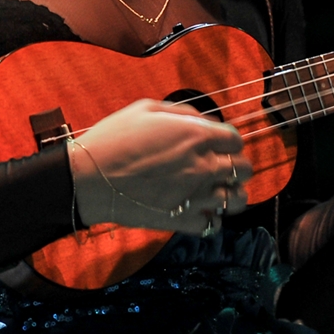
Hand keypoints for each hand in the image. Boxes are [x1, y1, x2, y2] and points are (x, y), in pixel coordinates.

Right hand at [69, 99, 251, 233]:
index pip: (236, 140)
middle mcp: (203, 166)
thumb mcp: (146, 108)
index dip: (228, 141)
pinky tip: (199, 210)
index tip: (218, 144)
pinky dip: (210, 219)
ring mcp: (195, 196)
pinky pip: (213, 225)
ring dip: (231, 194)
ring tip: (217, 191)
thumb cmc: (113, 139)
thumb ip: (183, 113)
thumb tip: (203, 122)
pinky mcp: (182, 221)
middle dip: (235, 166)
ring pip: (237, 200)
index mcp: (196, 136)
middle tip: (219, 167)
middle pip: (244, 169)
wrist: (89, 178)